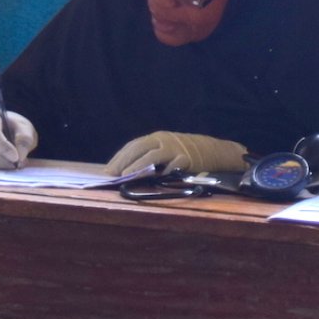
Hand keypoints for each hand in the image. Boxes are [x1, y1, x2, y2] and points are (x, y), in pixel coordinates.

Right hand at [0, 107, 38, 168]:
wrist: (6, 129)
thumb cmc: (14, 126)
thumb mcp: (25, 128)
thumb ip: (25, 138)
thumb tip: (20, 156)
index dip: (3, 146)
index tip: (16, 158)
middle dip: (1, 160)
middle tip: (17, 165)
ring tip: (14, 165)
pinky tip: (6, 165)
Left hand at [107, 131, 248, 175]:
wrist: (211, 151)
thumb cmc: (182, 154)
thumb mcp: (164, 151)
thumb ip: (147, 158)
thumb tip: (124, 173)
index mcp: (155, 138)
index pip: (133, 146)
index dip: (119, 157)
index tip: (107, 171)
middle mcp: (163, 141)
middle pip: (139, 148)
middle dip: (124, 161)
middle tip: (112, 174)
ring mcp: (175, 149)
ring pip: (153, 156)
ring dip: (138, 166)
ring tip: (126, 176)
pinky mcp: (186, 160)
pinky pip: (172, 166)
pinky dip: (163, 172)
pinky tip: (153, 180)